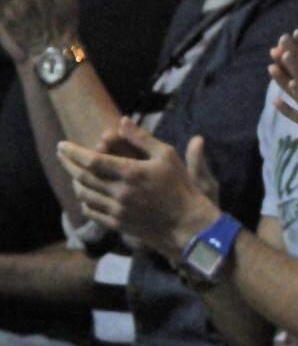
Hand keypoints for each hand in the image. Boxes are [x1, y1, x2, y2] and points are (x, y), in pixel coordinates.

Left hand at [57, 117, 221, 261]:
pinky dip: (84, 201)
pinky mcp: (118, 224)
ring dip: (75, 182)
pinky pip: (92, 212)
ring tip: (74, 173)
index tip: (62, 144)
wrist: (187, 223)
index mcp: (132, 172)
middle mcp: (121, 192)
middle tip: (62, 154)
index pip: (92, 160)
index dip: (73, 152)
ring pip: (84, 195)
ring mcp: (118, 210)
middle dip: (68, 164)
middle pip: (82, 177)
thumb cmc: (180, 185)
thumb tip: (122, 121)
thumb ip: (142, 138)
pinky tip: (87, 195)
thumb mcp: (166, 155)